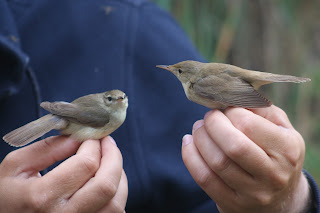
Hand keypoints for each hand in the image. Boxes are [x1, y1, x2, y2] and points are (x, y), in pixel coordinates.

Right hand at [0, 136, 127, 212]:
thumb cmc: (7, 197)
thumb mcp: (15, 167)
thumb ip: (47, 148)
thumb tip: (77, 136)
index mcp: (42, 197)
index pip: (85, 164)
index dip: (94, 144)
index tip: (92, 136)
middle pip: (106, 185)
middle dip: (114, 156)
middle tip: (108, 142)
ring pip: (116, 202)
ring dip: (119, 175)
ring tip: (109, 159)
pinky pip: (114, 212)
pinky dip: (117, 192)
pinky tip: (106, 179)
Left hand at [182, 105, 309, 212]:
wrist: (279, 199)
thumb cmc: (276, 154)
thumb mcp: (280, 128)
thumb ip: (260, 108)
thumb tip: (231, 94)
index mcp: (287, 150)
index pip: (249, 124)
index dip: (230, 111)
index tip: (225, 109)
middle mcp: (272, 175)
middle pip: (232, 146)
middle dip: (212, 124)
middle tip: (208, 117)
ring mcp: (252, 193)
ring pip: (216, 162)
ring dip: (199, 138)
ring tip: (198, 128)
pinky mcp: (232, 203)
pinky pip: (204, 178)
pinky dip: (190, 156)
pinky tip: (189, 142)